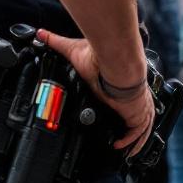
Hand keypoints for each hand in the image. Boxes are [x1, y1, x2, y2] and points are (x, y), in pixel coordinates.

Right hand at [38, 28, 154, 157]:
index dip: (117, 108)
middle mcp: (128, 96)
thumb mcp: (72, 50)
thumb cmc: (98, 56)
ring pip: (141, 125)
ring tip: (123, 149)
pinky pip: (139, 131)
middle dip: (131, 127)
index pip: (120, 100)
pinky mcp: (137, 113)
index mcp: (116, 85)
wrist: (115, 61)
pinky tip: (120, 146)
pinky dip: (132, 140)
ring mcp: (135, 105)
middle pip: (135, 114)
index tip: (108, 118)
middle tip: (119, 139)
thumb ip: (56, 42)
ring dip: (134, 138)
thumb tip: (40, 33)